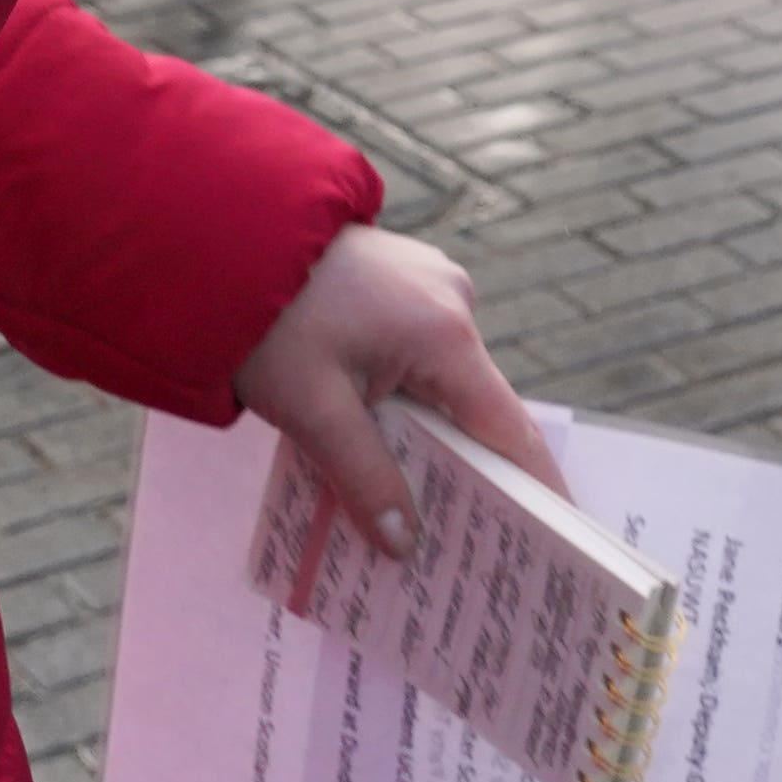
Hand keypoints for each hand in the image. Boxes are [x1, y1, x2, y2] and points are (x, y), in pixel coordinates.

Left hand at [234, 223, 555, 556]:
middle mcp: (453, 301)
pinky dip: (406, 392)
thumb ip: (365, 478)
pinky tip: (376, 428)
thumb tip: (406, 546)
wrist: (220, 235)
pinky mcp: (403, 280)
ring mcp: (431, 283)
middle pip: (475, 406)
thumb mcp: (313, 411)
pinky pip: (420, 350)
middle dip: (468, 469)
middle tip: (464, 537)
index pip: (509, 427)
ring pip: (444, 379)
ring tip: (408, 491)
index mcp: (445, 332)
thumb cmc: (267, 321)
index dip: (536, 485)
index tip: (561, 533)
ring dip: (427, 429)